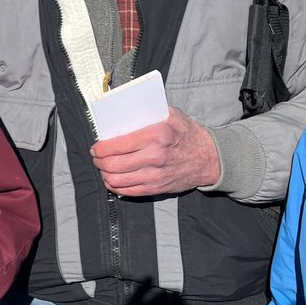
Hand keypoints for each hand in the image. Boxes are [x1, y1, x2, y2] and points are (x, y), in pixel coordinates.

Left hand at [90, 107, 219, 197]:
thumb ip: (148, 112)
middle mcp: (155, 156)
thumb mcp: (171, 115)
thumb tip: (121, 112)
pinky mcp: (156, 189)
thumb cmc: (188, 134)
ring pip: (117, 180)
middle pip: (113, 164)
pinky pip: (127, 191)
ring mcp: (155, 176)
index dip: (101, 148)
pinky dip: (115, 186)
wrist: (209, 159)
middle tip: (97, 157)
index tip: (96, 147)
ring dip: (104, 174)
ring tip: (103, 167)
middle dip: (99, 161)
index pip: (118, 144)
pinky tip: (113, 179)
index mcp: (157, 135)